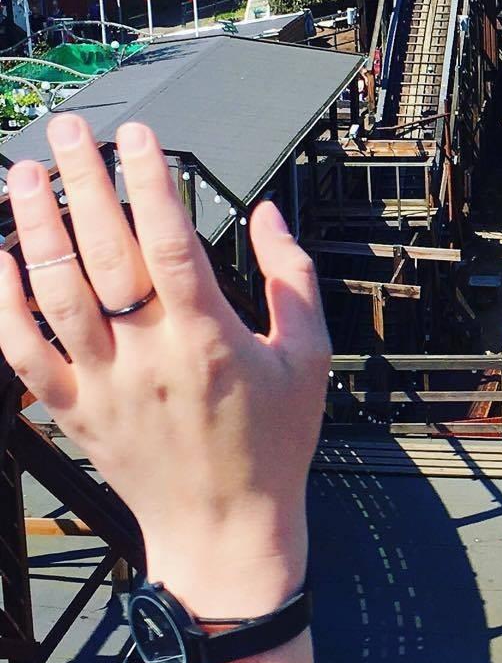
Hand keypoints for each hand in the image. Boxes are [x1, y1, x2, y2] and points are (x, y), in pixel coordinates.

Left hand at [0, 118, 329, 613]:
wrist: (226, 529)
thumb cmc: (273, 444)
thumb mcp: (309, 356)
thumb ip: (292, 278)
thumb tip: (267, 215)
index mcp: (208, 338)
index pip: (170, 241)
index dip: (150, 182)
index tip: (139, 137)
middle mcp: (148, 355)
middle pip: (103, 252)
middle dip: (82, 182)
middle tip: (67, 133)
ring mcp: (102, 383)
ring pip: (54, 292)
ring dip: (33, 227)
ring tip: (24, 175)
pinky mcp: (71, 410)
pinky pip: (22, 352)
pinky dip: (3, 304)